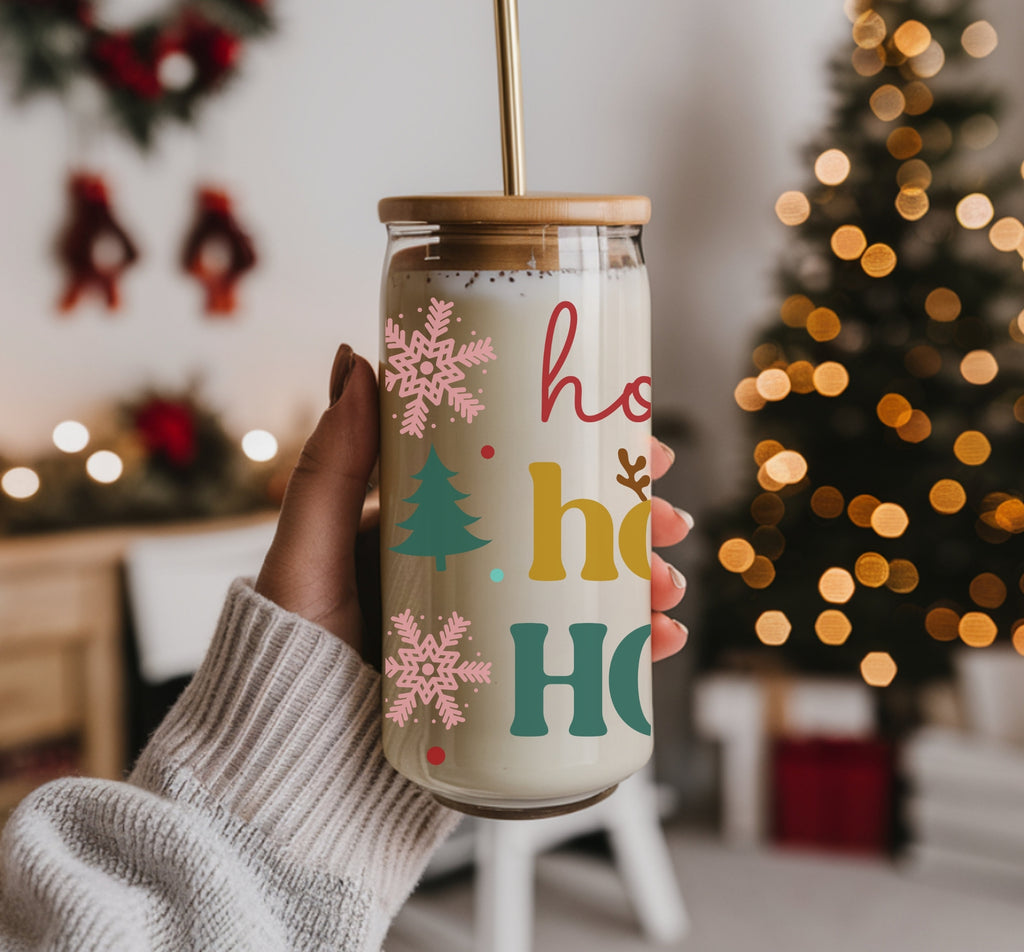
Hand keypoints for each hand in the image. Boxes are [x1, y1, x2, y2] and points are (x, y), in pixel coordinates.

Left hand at [256, 344, 690, 661]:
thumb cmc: (288, 651)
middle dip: (629, 524)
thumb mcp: (308, 549)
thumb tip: (356, 357)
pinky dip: (625, 650)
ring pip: (581, 591)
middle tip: (670, 523)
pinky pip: (575, 656)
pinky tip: (659, 645)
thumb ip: (330, 464)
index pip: (520, 475)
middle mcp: (469, 569)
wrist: (295, 764)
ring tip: (668, 590)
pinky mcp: (505, 682)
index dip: (585, 454)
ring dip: (638, 582)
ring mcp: (490, 626)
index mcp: (431, 526)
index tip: (636, 442)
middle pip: (565, 531)